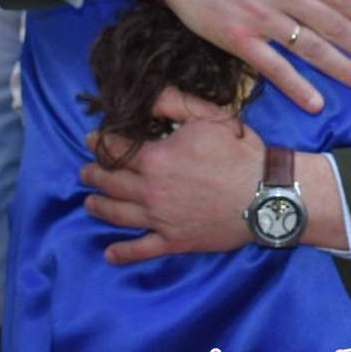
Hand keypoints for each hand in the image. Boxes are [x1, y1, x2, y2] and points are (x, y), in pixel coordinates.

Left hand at [80, 87, 260, 262]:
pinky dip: (123, 252)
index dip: (100, 142)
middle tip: (85, 171)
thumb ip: (172, 102)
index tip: (92, 138)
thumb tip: (145, 97)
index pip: (115, 149)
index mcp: (155, 158)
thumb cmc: (239, 152)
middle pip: (110, 182)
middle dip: (93, 174)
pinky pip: (142, 249)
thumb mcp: (207, 115)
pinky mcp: (174, 241)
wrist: (266, 193)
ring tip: (89, 202)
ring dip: (99, 206)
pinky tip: (110, 254)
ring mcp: (160, 218)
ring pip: (118, 214)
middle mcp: (150, 190)